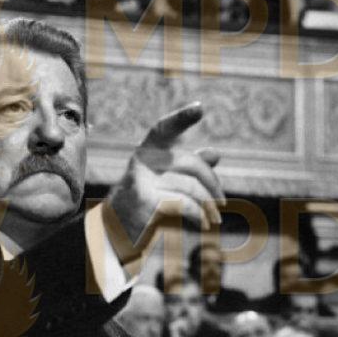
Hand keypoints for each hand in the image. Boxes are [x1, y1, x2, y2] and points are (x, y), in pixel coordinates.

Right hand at [106, 103, 224, 258]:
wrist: (116, 228)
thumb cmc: (146, 198)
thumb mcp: (166, 178)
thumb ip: (189, 165)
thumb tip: (215, 154)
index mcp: (148, 149)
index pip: (165, 128)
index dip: (182, 118)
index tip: (200, 108)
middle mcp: (143, 160)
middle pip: (191, 163)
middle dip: (211, 183)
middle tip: (222, 201)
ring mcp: (142, 180)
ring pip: (190, 186)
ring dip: (208, 204)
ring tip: (216, 217)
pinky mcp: (146, 201)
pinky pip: (184, 203)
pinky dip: (199, 214)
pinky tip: (205, 223)